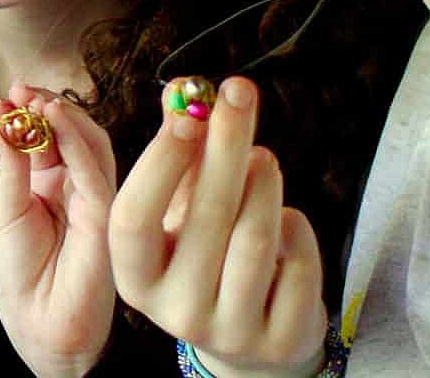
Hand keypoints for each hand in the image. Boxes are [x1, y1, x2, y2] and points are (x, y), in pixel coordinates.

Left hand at [0, 83, 117, 377]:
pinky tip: (55, 119)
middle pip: (72, 132)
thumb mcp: (5, 210)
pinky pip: (96, 169)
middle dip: (47, 104)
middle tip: (21, 89)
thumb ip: (11, 163)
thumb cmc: (20, 275)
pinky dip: (75, 139)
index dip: (31, 110)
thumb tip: (4, 114)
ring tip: (36, 99)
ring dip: (64, 115)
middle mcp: (77, 187)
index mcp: (51, 184)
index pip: (48, 135)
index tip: (8, 92)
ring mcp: (96, 198)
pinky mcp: (109, 213)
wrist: (37, 327)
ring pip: (91, 143)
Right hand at [109, 77, 326, 377]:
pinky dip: (295, 227)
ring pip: (254, 239)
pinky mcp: (278, 340)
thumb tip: (184, 88)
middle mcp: (173, 310)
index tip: (189, 111)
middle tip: (240, 95)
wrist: (245, 335)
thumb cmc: (203, 254)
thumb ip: (180, 150)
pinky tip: (284, 217)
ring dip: (264, 184)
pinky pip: (296, 265)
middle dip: (225, 145)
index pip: (133, 218)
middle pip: (204, 218)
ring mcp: (228, 330)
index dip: (161, 162)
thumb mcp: (179, 209)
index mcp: (134, 275)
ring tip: (262, 157)